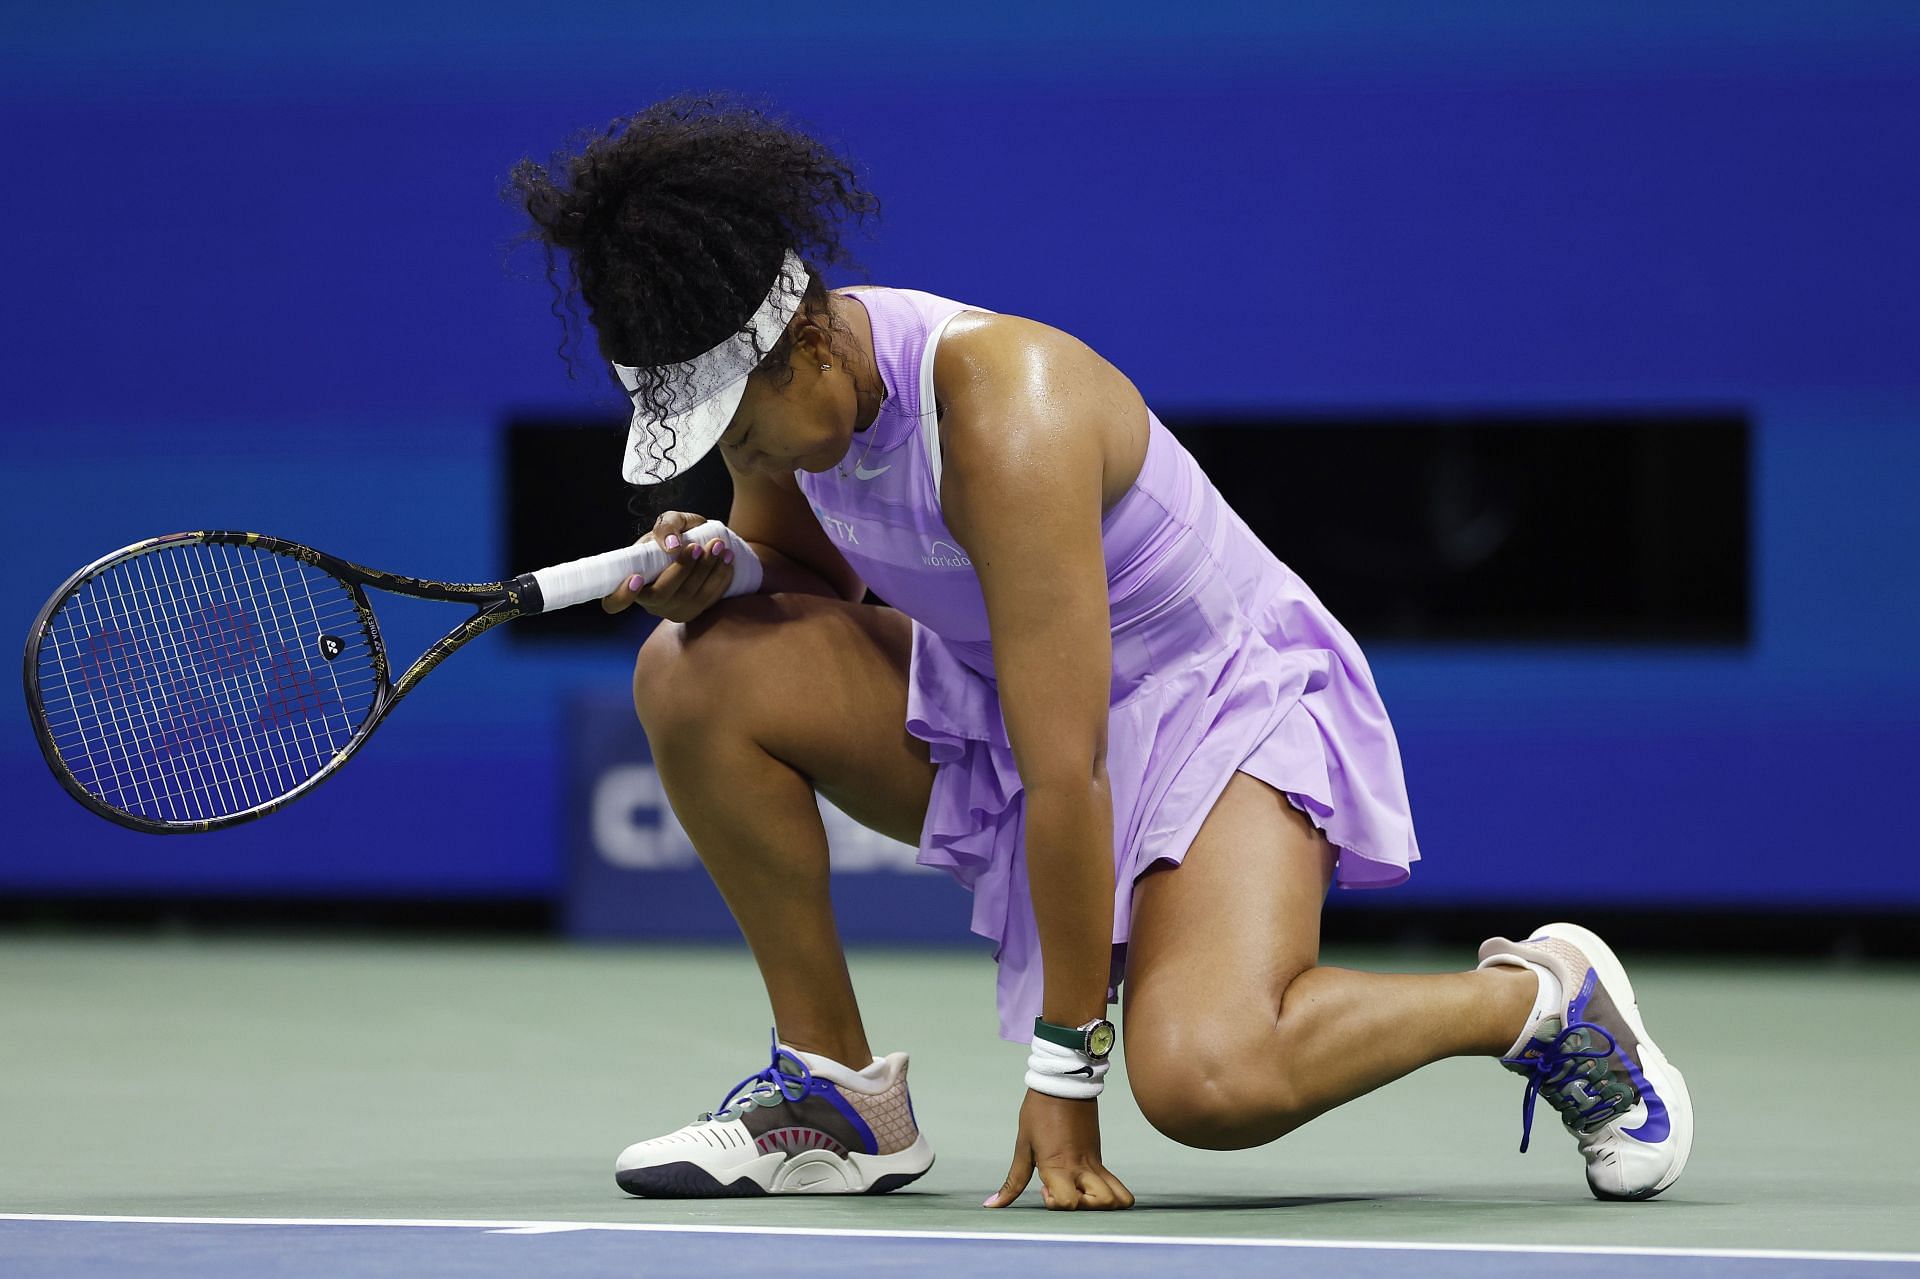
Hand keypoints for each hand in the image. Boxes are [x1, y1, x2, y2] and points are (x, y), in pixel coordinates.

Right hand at [599, 511, 736, 623]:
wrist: (702, 544)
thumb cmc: (677, 533)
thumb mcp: (669, 521)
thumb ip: (666, 525)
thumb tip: (672, 546)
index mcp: (632, 581)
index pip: (613, 602)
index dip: (621, 595)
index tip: (635, 577)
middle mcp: (649, 602)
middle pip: (662, 594)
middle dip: (683, 569)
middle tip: (699, 546)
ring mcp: (672, 611)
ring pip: (689, 597)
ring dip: (706, 571)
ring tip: (719, 546)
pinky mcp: (694, 612)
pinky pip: (708, 600)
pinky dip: (720, 578)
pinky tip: (727, 560)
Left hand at [983, 1089, 1133, 1210]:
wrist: (1063, 1082)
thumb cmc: (1038, 1112)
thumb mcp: (1023, 1146)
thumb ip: (1014, 1181)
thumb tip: (992, 1205)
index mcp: (1058, 1166)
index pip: (1068, 1203)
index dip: (1056, 1204)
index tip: (1044, 1187)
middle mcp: (1081, 1168)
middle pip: (1102, 1204)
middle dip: (1086, 1209)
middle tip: (1066, 1191)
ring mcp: (1095, 1163)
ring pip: (1118, 1198)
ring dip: (1103, 1204)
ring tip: (1081, 1192)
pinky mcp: (1100, 1157)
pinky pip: (1117, 1185)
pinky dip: (1110, 1194)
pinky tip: (1085, 1185)